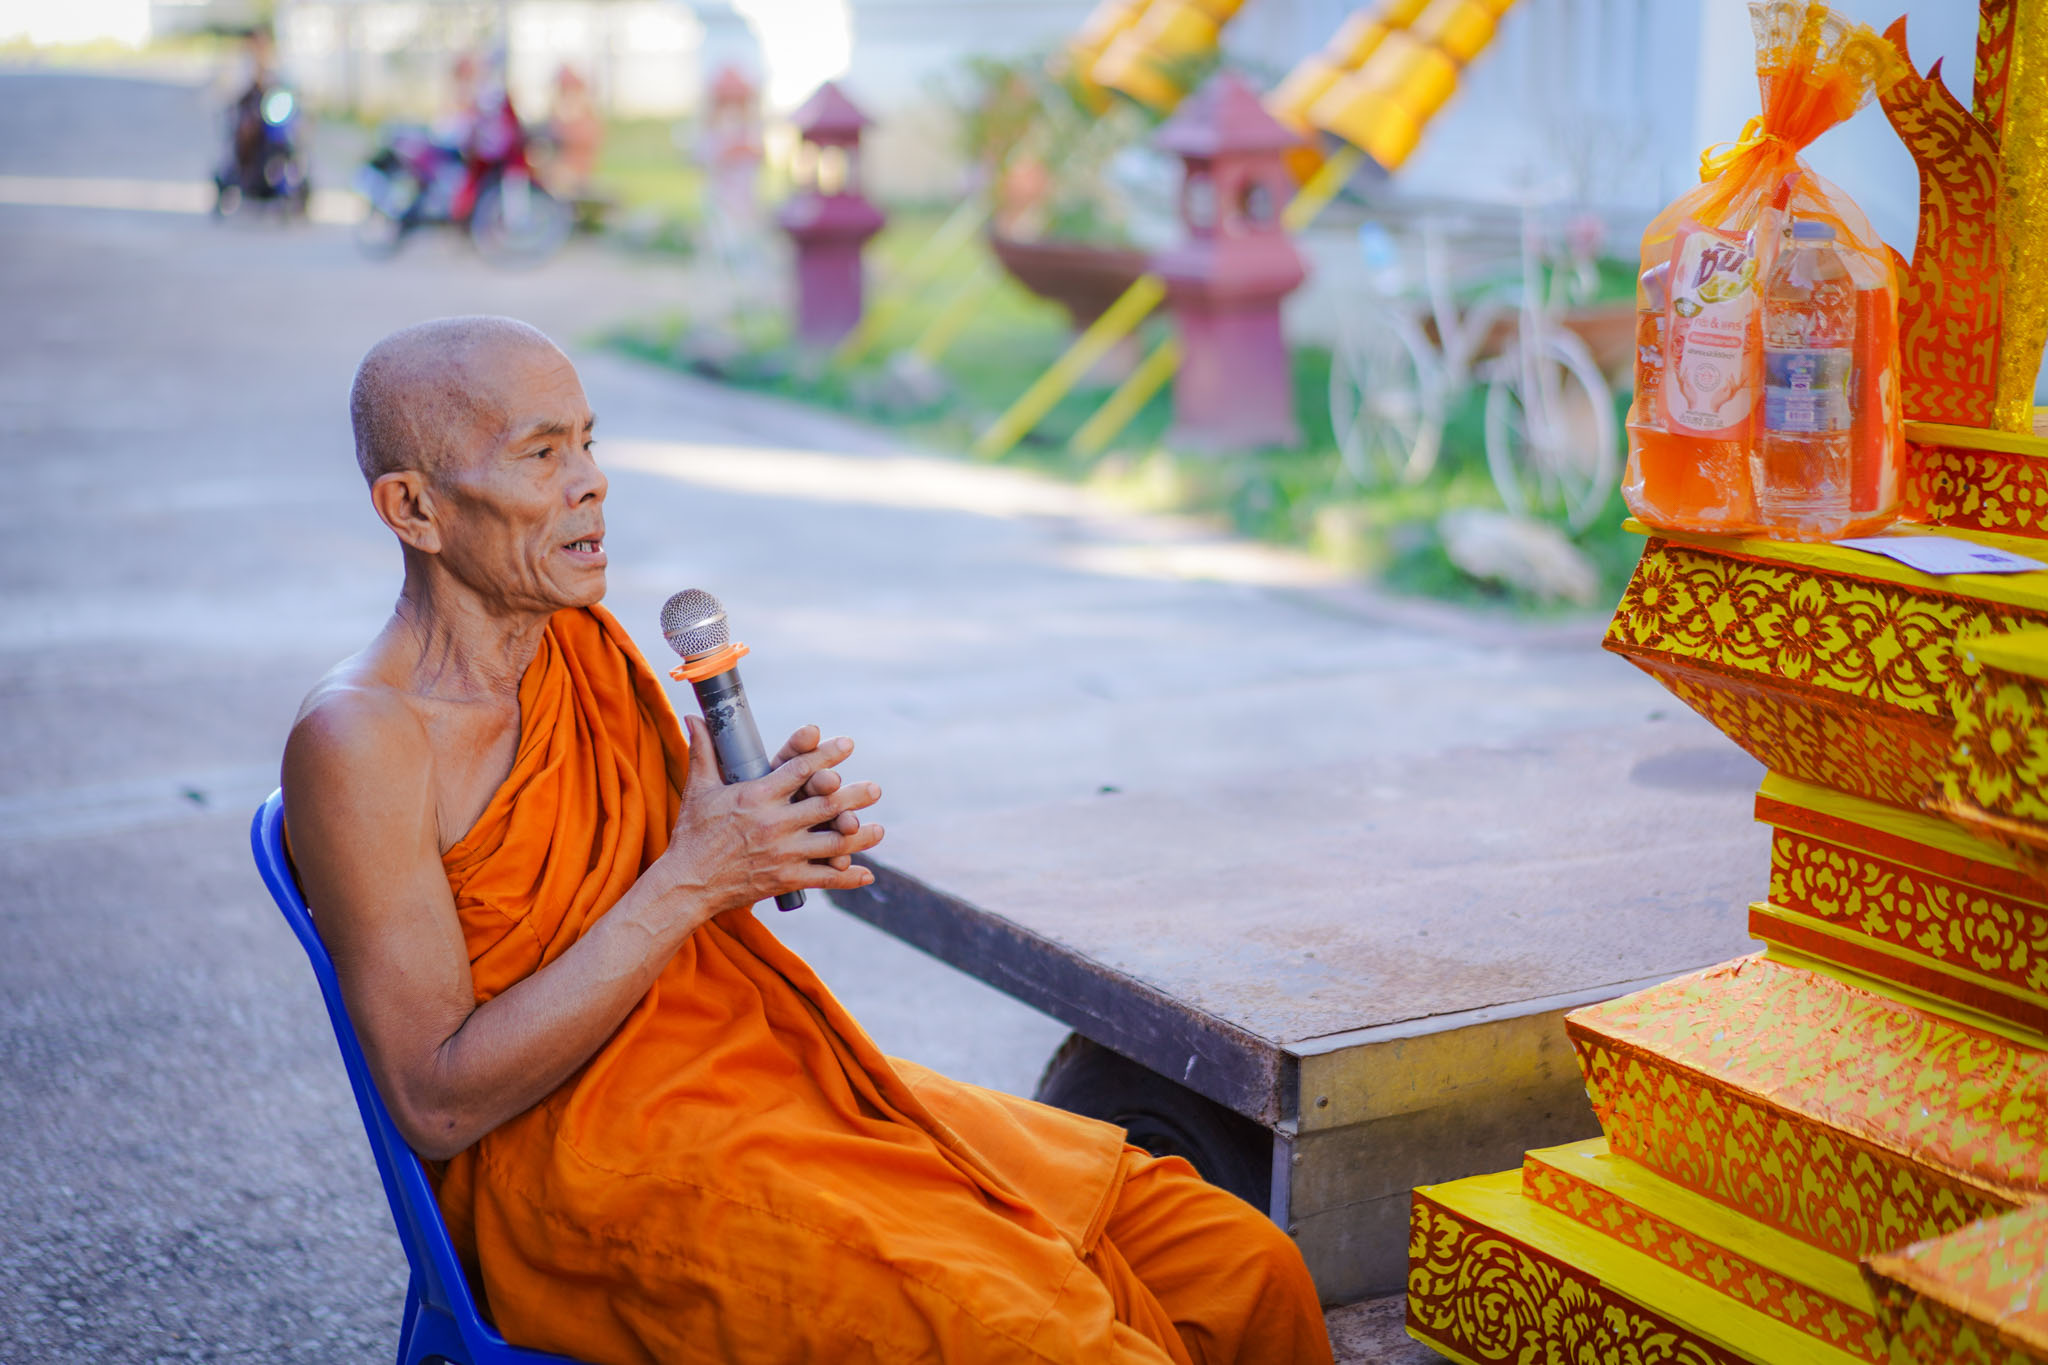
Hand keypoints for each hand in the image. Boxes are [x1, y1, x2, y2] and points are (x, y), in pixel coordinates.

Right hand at [658, 717, 883, 915]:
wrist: (687, 884)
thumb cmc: (692, 834)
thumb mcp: (698, 790)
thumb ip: (703, 752)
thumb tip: (693, 717)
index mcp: (756, 796)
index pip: (799, 770)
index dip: (825, 755)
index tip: (847, 744)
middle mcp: (773, 824)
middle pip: (824, 806)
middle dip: (853, 796)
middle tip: (875, 789)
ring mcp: (782, 854)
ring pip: (831, 843)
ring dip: (859, 836)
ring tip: (879, 829)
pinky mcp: (785, 879)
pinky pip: (823, 878)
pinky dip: (847, 877)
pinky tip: (866, 874)